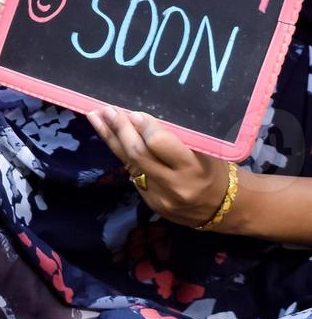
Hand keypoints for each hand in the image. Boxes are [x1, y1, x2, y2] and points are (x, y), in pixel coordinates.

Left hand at [88, 106, 228, 227]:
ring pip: (129, 163)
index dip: (145, 127)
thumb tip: (143, 118)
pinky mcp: (148, 202)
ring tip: (96, 117)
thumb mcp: (205, 152)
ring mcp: (158, 196)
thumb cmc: (215, 170)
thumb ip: (176, 140)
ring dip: (110, 138)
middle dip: (120, 129)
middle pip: (138, 154)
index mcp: (192, 168)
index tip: (134, 112)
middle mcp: (173, 185)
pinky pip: (132, 173)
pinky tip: (110, 137)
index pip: (160, 144)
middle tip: (107, 110)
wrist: (222, 208)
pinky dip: (122, 154)